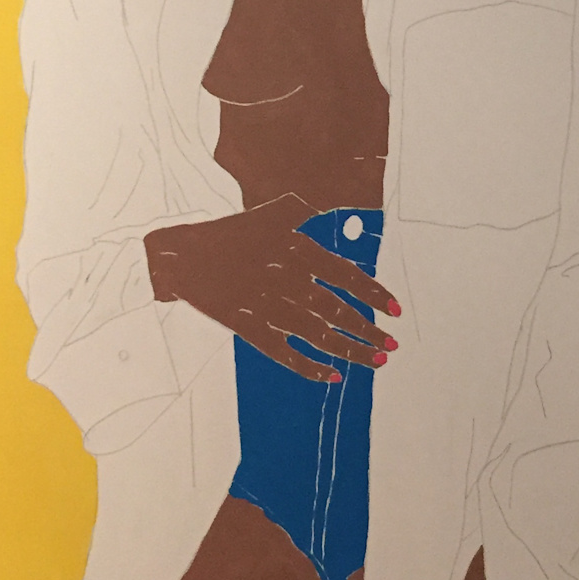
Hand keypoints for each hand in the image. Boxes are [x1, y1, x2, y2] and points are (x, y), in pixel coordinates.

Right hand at [145, 191, 399, 384]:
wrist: (182, 253)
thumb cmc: (231, 233)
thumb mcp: (271, 214)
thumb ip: (303, 210)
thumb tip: (327, 203)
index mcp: (296, 251)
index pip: (345, 276)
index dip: (374, 294)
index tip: (396, 311)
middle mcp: (287, 280)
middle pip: (336, 310)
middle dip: (368, 329)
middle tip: (392, 345)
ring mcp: (267, 306)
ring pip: (317, 334)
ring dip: (349, 349)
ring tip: (376, 361)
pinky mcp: (247, 327)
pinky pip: (284, 353)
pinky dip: (309, 367)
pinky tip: (333, 376)